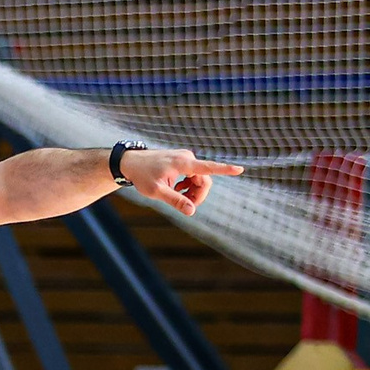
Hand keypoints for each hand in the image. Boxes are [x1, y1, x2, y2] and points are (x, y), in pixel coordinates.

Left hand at [121, 147, 240, 215]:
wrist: (129, 163)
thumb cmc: (141, 176)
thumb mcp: (156, 192)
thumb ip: (175, 201)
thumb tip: (192, 211)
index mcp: (183, 163)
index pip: (208, 167)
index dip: (225, 170)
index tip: (240, 169)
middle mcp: (187, 157)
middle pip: (204, 179)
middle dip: (198, 195)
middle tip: (186, 206)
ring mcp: (185, 158)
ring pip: (199, 178)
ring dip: (193, 191)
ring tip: (178, 197)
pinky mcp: (182, 160)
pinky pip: (193, 174)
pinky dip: (188, 185)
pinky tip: (178, 189)